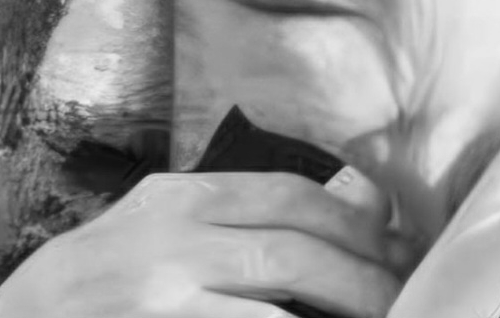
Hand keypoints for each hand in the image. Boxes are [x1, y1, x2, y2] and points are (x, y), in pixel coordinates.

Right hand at [0, 167, 412, 317]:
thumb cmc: (93, 288)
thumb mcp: (155, 232)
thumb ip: (229, 219)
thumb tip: (332, 215)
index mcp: (177, 197)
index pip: (286, 193)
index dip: (354, 218)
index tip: (397, 240)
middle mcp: (169, 235)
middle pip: (292, 244)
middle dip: (363, 270)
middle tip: (407, 290)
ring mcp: (155, 293)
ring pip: (275, 297)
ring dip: (342, 309)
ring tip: (387, 317)